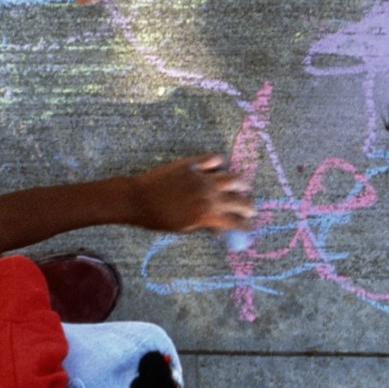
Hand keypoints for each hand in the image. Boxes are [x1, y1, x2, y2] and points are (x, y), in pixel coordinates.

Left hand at [131, 157, 254, 233]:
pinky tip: (219, 168)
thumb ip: (205, 224)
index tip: (247, 226)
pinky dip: (220, 163)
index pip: (236, 222)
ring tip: (242, 187)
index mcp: (208, 215)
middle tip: (250, 209)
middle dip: (249, 206)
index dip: (245, 226)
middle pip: (240, 200)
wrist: (138, 199)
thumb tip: (219, 225)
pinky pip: (215, 159)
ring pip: (233, 178)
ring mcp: (203, 178)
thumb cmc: (158, 219)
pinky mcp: (193, 164)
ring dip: (241, 184)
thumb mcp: (184, 228)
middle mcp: (210, 196)